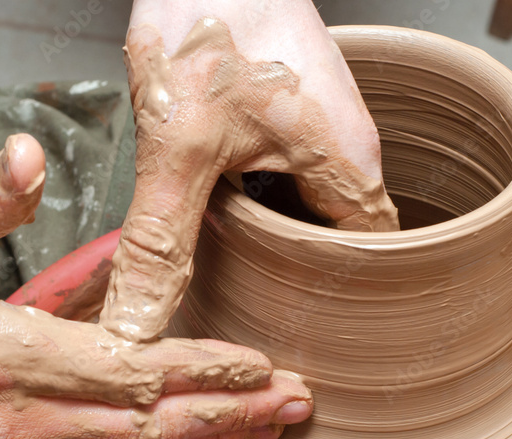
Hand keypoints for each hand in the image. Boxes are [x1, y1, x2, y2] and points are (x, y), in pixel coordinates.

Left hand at [99, 0, 397, 342]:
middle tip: (262, 314)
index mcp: (348, 164)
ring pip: (317, 207)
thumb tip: (139, 326)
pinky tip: (227, 207)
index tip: (300, 334)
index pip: (371, 264)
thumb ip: (161, 242)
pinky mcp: (296, 107)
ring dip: (282, 238)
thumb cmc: (207, 20)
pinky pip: (295, 173)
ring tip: (243, 272)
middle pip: (344, 240)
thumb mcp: (179, 147)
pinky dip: (265, 199)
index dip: (340, 306)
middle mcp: (351, 146)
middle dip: (304, 278)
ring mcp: (327, 123)